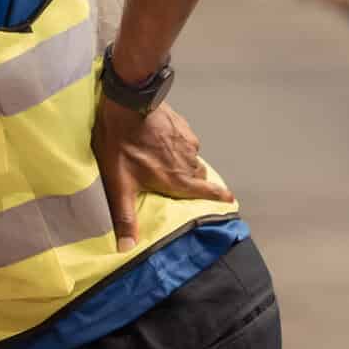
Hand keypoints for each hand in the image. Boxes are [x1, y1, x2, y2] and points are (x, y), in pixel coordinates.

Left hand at [92, 99, 232, 251]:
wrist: (128, 101)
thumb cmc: (122, 143)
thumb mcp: (119, 183)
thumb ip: (125, 215)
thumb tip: (127, 248)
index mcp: (176, 179)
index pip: (205, 192)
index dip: (219, 197)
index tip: (230, 200)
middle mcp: (187, 161)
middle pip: (199, 176)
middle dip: (194, 183)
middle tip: (183, 185)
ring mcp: (187, 140)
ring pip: (192, 158)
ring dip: (185, 163)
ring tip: (167, 163)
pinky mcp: (182, 125)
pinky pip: (186, 140)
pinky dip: (179, 146)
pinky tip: (163, 143)